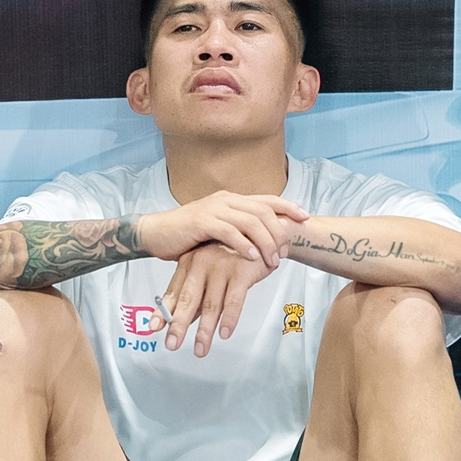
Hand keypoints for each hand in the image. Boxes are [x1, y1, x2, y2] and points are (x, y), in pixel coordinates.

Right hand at [140, 190, 306, 268]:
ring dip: (265, 242)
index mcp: (231, 200)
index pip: (267, 199)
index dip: (289, 206)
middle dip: (279, 232)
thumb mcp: (216, 229)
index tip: (305, 218)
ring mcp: (213, 209)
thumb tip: (262, 241)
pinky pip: (230, 232)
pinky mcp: (202, 222)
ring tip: (271, 260)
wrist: (155, 234)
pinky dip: (244, 245)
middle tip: (284, 253)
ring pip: (251, 221)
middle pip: (264, 211)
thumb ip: (237, 230)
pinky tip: (251, 257)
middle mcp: (225, 200)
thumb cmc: (186, 236)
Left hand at [163, 241, 269, 356]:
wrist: (263, 235)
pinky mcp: (241, 271)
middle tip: (172, 344)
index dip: (163, 312)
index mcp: (189, 262)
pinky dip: (229, 318)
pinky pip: (234, 299)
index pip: (173, 292)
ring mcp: (221, 266)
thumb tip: (179, 322)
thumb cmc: (233, 256)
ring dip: (205, 331)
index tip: (154, 328)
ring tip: (200, 350)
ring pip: (211, 304)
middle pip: (188, 299)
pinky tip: (225, 334)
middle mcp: (202, 263)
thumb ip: (196, 295)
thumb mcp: (209, 272)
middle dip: (178, 325)